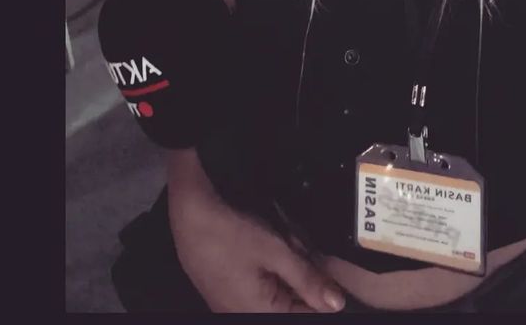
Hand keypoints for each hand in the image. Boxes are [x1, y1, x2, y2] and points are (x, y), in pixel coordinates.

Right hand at [169, 179, 344, 312]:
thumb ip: (308, 280)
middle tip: (295, 243)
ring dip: (286, 264)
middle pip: (290, 300)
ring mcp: (233, 302)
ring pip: (277, 288)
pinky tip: (267, 241)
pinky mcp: (227, 286)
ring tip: (280, 237)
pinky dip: (271, 261)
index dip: (321, 292)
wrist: (188, 211)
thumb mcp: (275, 251)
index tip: (326, 268)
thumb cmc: (230, 232)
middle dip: (300, 272)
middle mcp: (244, 314)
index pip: (306, 312)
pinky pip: (261, 281)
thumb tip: (337, 304)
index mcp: (258, 314)